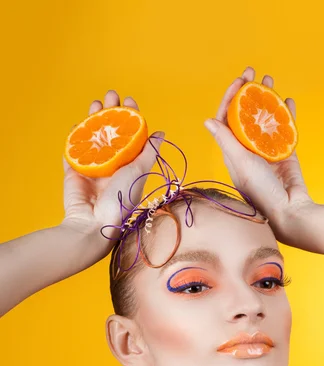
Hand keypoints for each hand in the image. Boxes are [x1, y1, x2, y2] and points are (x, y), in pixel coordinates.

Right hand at [61, 89, 164, 257]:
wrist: (95, 223)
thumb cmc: (122, 200)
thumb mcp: (139, 172)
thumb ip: (149, 152)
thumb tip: (161, 133)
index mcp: (129, 165)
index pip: (131, 135)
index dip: (130, 117)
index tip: (130, 101)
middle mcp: (112, 165)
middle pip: (111, 131)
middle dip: (111, 111)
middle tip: (111, 94)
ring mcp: (93, 168)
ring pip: (92, 136)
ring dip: (93, 118)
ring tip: (95, 103)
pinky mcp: (74, 172)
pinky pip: (73, 151)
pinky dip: (74, 137)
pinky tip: (77, 123)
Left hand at [204, 67, 314, 242]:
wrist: (289, 212)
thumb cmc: (261, 192)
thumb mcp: (241, 164)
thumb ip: (227, 142)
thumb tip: (208, 121)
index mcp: (233, 152)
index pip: (227, 119)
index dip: (230, 98)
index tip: (240, 80)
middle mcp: (248, 149)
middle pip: (246, 114)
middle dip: (249, 91)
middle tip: (255, 72)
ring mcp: (267, 151)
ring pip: (265, 118)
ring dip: (267, 98)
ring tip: (270, 80)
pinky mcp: (285, 154)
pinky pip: (285, 129)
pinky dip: (287, 115)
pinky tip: (288, 101)